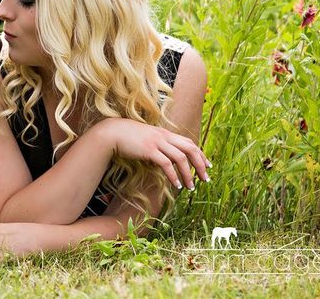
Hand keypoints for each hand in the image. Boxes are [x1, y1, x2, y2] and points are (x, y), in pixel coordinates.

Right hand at [90, 118, 211, 189]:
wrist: (112, 132)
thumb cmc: (127, 137)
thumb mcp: (146, 138)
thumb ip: (158, 144)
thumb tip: (166, 157)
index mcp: (165, 133)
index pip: (189, 142)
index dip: (200, 154)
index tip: (207, 165)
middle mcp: (164, 136)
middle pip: (190, 149)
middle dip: (200, 165)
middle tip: (205, 179)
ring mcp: (157, 142)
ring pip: (181, 158)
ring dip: (188, 174)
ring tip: (191, 187)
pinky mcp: (149, 150)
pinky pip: (166, 164)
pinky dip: (173, 175)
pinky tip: (176, 185)